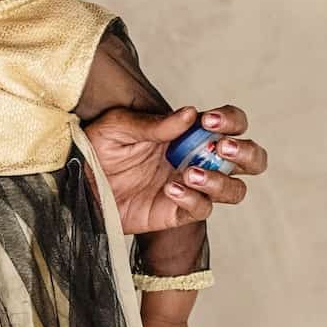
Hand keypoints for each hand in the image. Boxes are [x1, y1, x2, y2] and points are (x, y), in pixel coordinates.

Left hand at [84, 105, 263, 233]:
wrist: (76, 182)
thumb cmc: (98, 148)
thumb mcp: (120, 126)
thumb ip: (156, 124)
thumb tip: (190, 113)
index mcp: (190, 133)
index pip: (232, 123)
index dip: (232, 121)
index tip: (210, 122)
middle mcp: (198, 159)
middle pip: (250, 159)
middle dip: (246, 152)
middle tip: (221, 148)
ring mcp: (192, 187)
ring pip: (235, 189)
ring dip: (221, 180)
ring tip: (189, 172)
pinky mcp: (177, 213)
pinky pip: (202, 210)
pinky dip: (193, 200)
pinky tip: (171, 189)